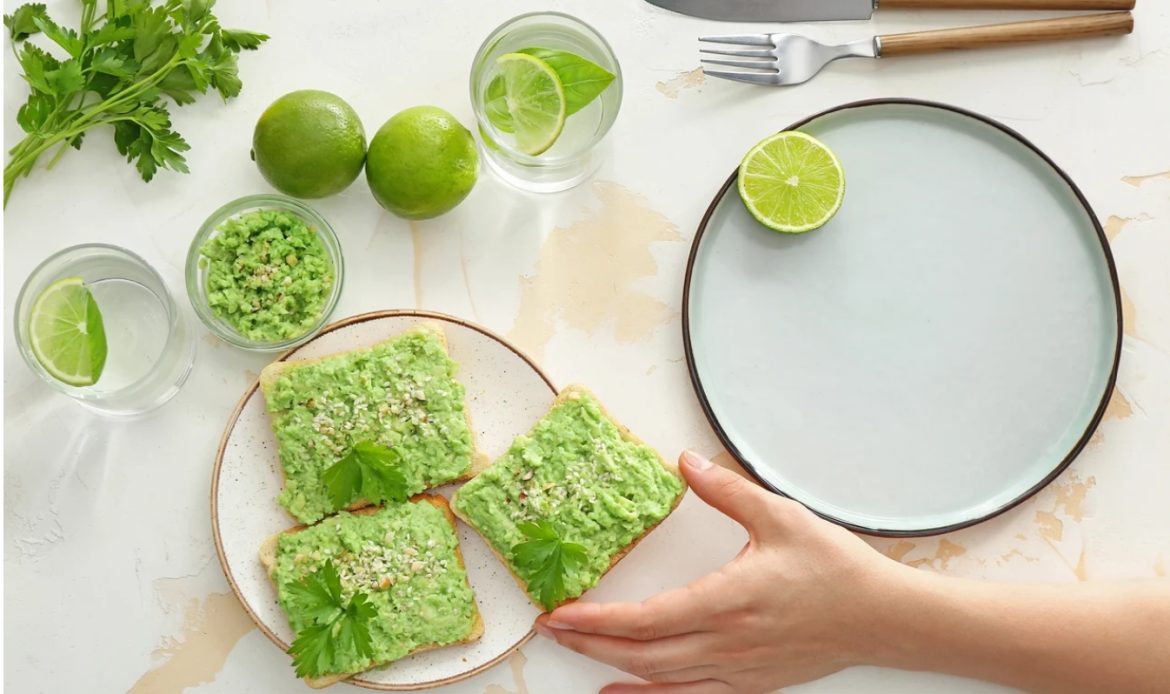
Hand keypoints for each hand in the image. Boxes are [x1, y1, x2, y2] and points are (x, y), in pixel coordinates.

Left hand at [534, 450, 911, 693]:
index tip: (561, 612)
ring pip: (660, 678)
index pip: (646, 618)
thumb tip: (685, 463)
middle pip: (642, 653)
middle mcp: (727, 643)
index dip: (596, 620)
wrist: (881, 617)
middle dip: (590, 643)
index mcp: (729, 600)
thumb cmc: (834, 569)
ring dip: (611, 667)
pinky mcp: (749, 683)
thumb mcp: (780, 517)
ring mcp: (737, 670)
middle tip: (553, 628)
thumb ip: (726, 490)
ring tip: (574, 652)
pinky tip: (622, 692)